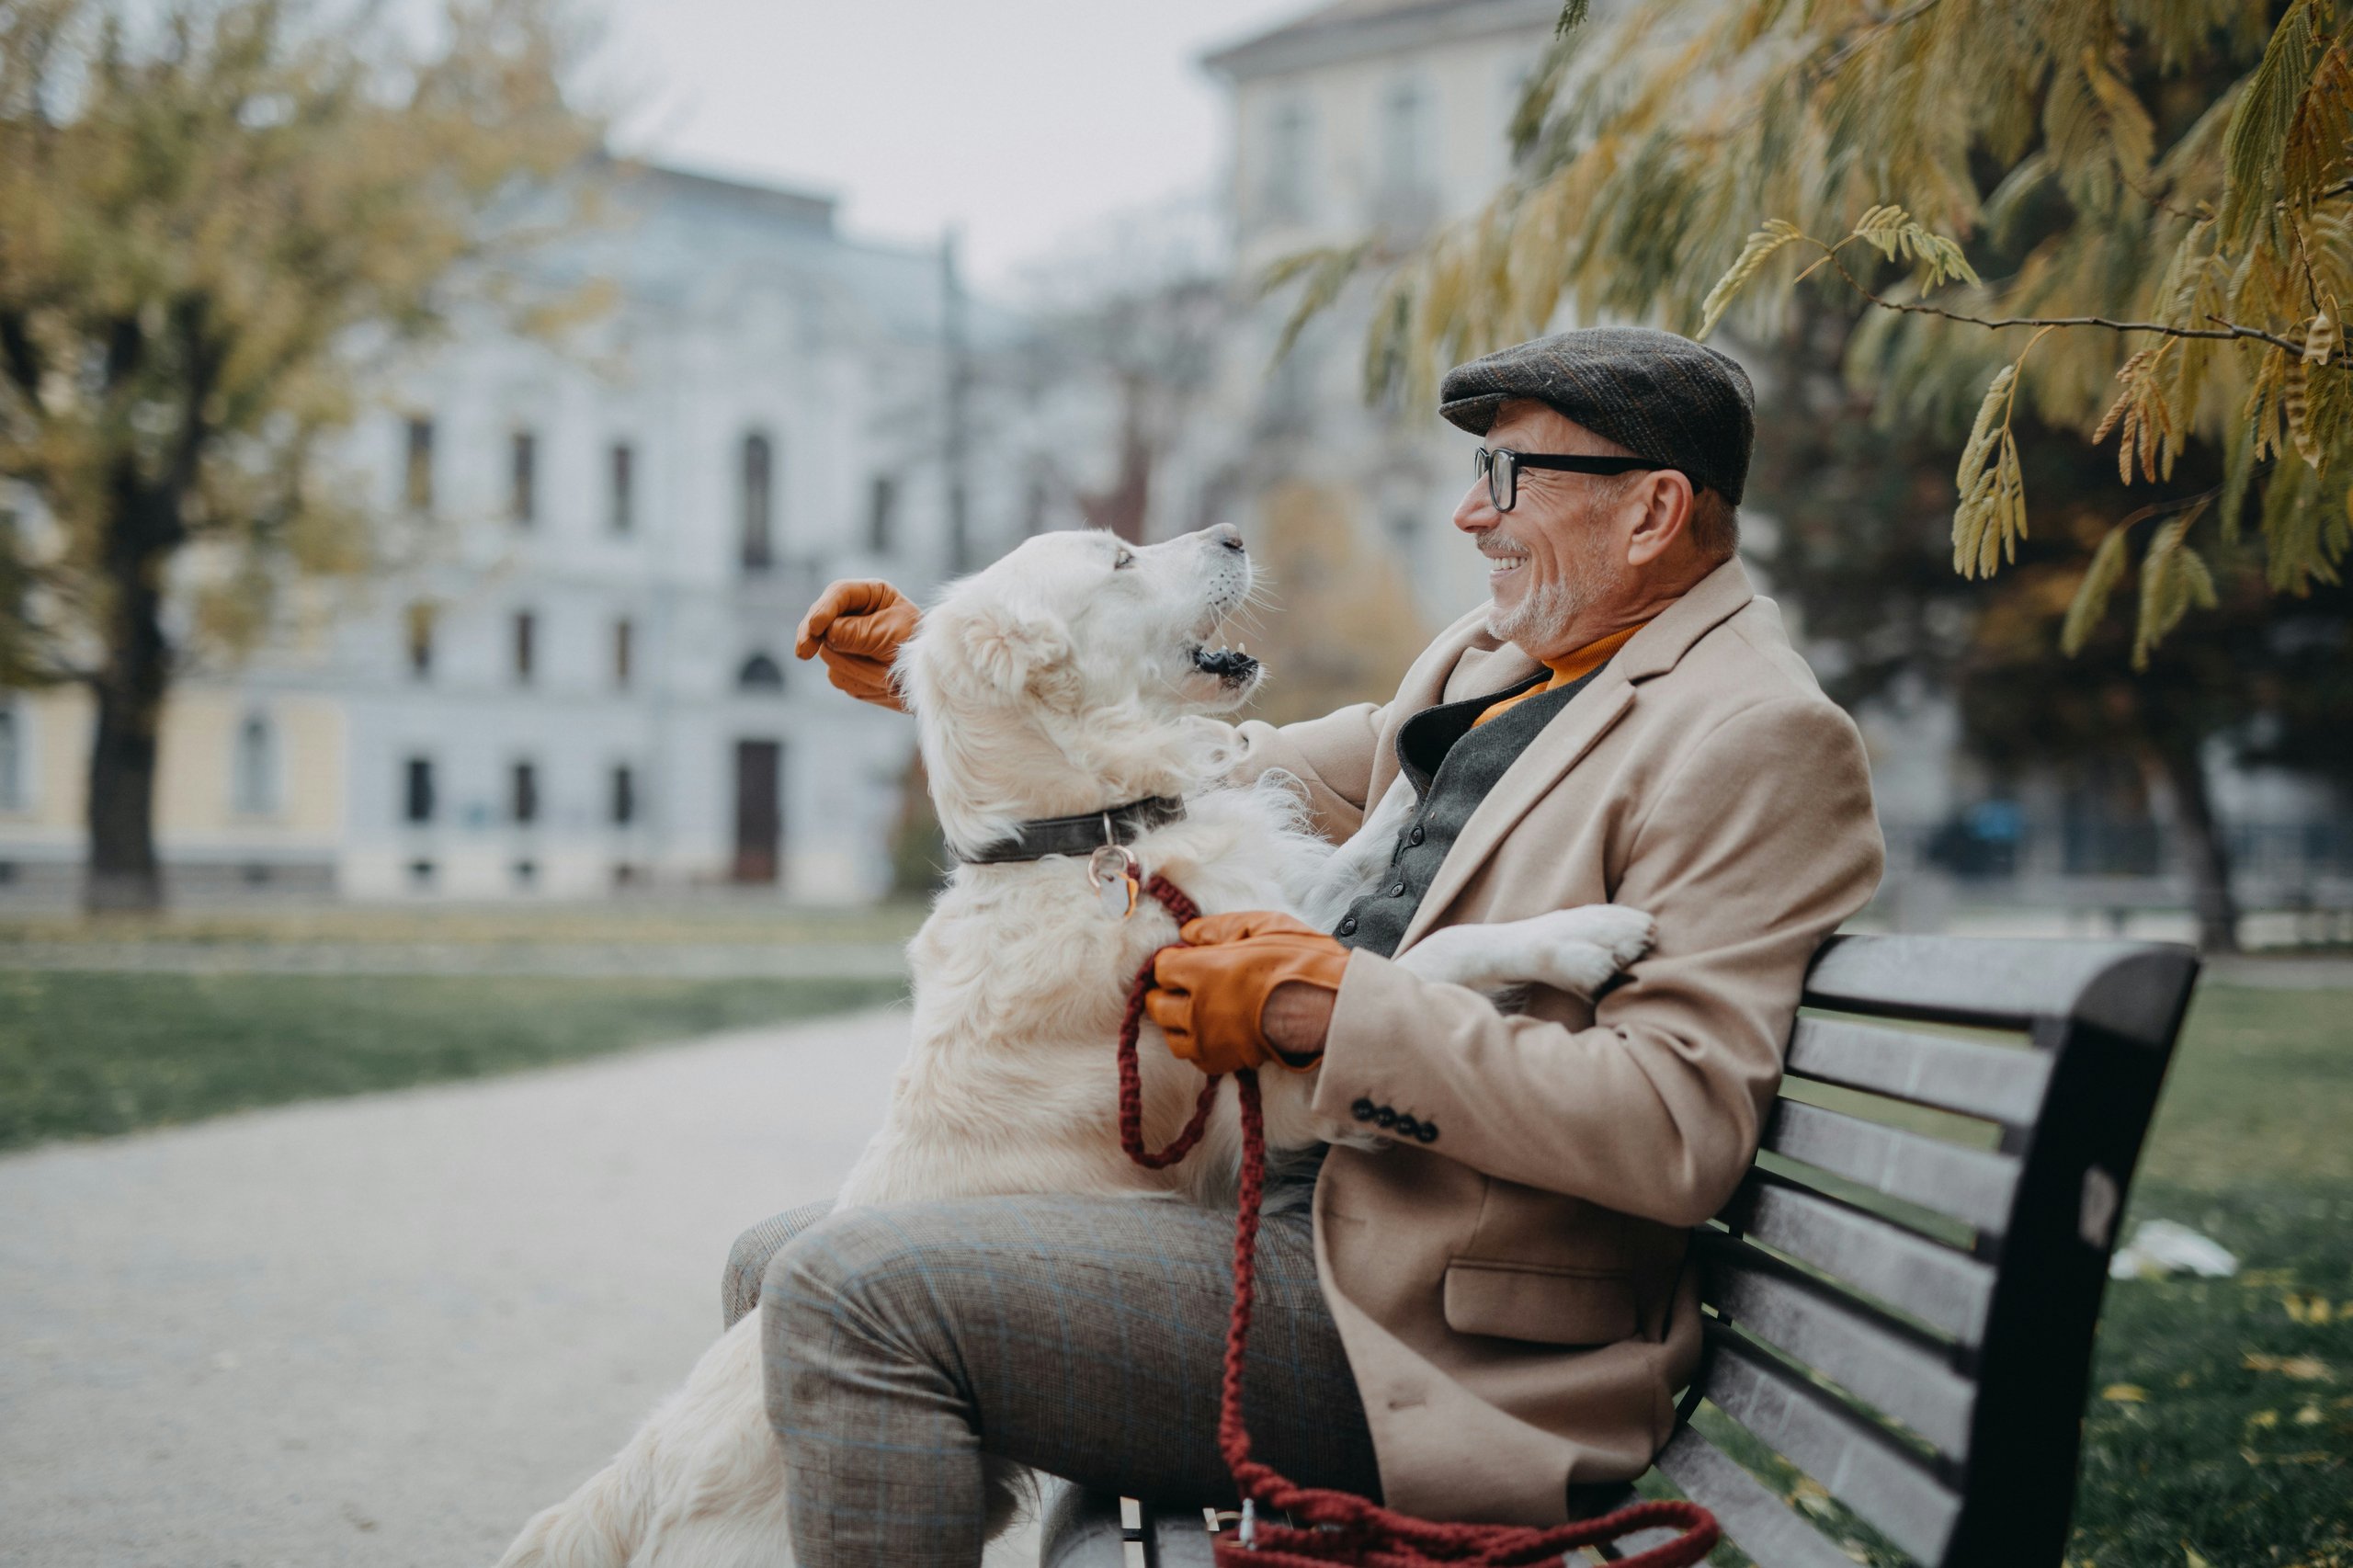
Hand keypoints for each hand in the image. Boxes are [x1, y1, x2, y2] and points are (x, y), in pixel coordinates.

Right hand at [794, 580, 918, 711]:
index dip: (822, 610)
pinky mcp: (848, 667)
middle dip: (829, 642)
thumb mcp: (891, 634)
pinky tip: (881, 682)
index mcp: (871, 595)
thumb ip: (857, 632)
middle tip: (805, 653)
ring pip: (829, 655)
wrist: (932, 683)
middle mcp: (856, 616)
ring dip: (856, 667)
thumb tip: (825, 635)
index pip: (838, 594)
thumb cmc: (918, 648)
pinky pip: (839, 676)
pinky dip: (860, 681)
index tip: (814, 628)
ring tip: (886, 671)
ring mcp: (848, 643)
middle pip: (823, 625)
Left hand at [1144, 911, 1349, 1075]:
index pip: (1161, 968)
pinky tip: (1213, 1031)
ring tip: (1196, 1010)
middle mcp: (1197, 1008)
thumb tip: (1189, 932)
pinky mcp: (1225, 1062)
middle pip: (1157, 1004)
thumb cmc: (1303, 963)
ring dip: (1177, 1021)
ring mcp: (1209, 1040)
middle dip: (1167, 991)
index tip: (1188, 957)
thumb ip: (1219, 927)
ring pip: (1171, 1035)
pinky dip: (1197, 1045)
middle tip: (1186, 983)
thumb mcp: (1263, 926)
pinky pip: (1194, 1058)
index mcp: (1202, 971)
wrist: (1331, 1008)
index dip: (1173, 960)